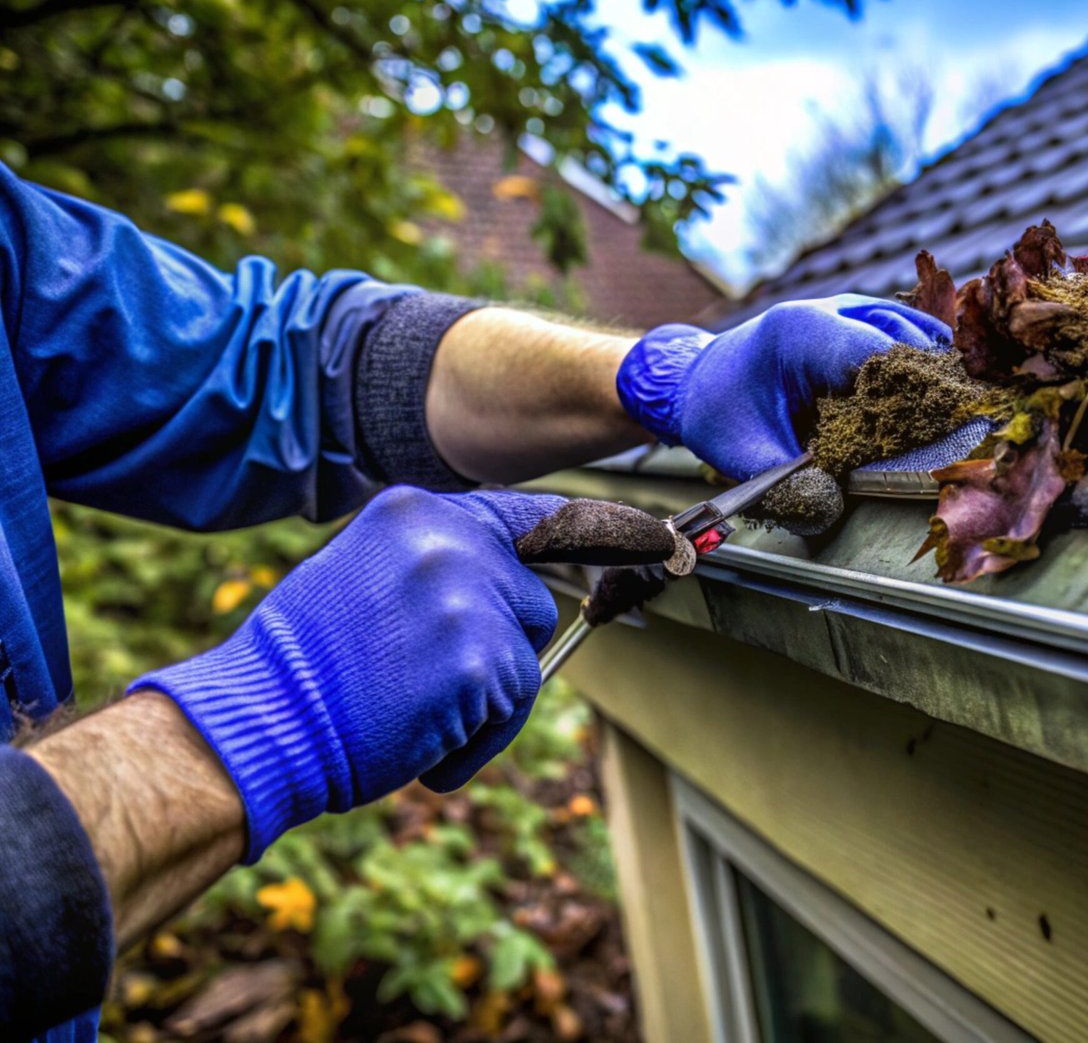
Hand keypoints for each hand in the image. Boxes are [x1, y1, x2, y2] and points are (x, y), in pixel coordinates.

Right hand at [131, 487, 674, 860]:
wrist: (260, 722)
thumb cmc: (302, 665)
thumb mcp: (365, 572)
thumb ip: (437, 563)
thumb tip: (515, 575)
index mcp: (417, 511)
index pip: (535, 516)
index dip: (604, 534)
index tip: (663, 541)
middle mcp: (451, 542)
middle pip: (530, 600)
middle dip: (496, 648)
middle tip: (421, 678)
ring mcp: (471, 599)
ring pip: (524, 657)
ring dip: (484, 697)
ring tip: (408, 706)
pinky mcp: (484, 663)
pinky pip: (512, 707)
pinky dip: (474, 739)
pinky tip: (416, 737)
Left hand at [615, 295, 950, 479]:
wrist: (697, 380)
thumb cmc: (719, 413)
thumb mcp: (741, 456)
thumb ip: (783, 487)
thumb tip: (830, 509)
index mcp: (800, 332)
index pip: (878, 353)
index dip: (915, 391)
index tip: (947, 427)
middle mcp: (830, 310)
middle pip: (904, 337)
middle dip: (932, 381)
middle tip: (966, 423)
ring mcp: (846, 309)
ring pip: (911, 328)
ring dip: (933, 367)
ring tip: (960, 409)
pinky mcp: (856, 320)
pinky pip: (904, 330)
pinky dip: (925, 356)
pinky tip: (944, 387)